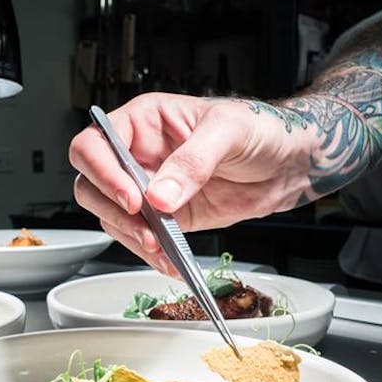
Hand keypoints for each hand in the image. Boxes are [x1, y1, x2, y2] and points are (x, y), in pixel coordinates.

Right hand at [69, 92, 314, 273]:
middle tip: (145, 227)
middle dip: (112, 210)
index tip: (132, 196)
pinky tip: (170, 260)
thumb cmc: (260, 129)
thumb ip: (192, 162)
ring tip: (160, 246)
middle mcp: (138, 155)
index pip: (95, 144)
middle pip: (92, 184)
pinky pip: (142, 238)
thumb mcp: (228, 131)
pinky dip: (151, 254)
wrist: (289, 163)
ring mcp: (149, 188)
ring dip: (130, 236)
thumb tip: (160, 195)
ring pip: (111, 216)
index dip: (103, 171)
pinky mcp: (166, 217)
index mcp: (143, 121)